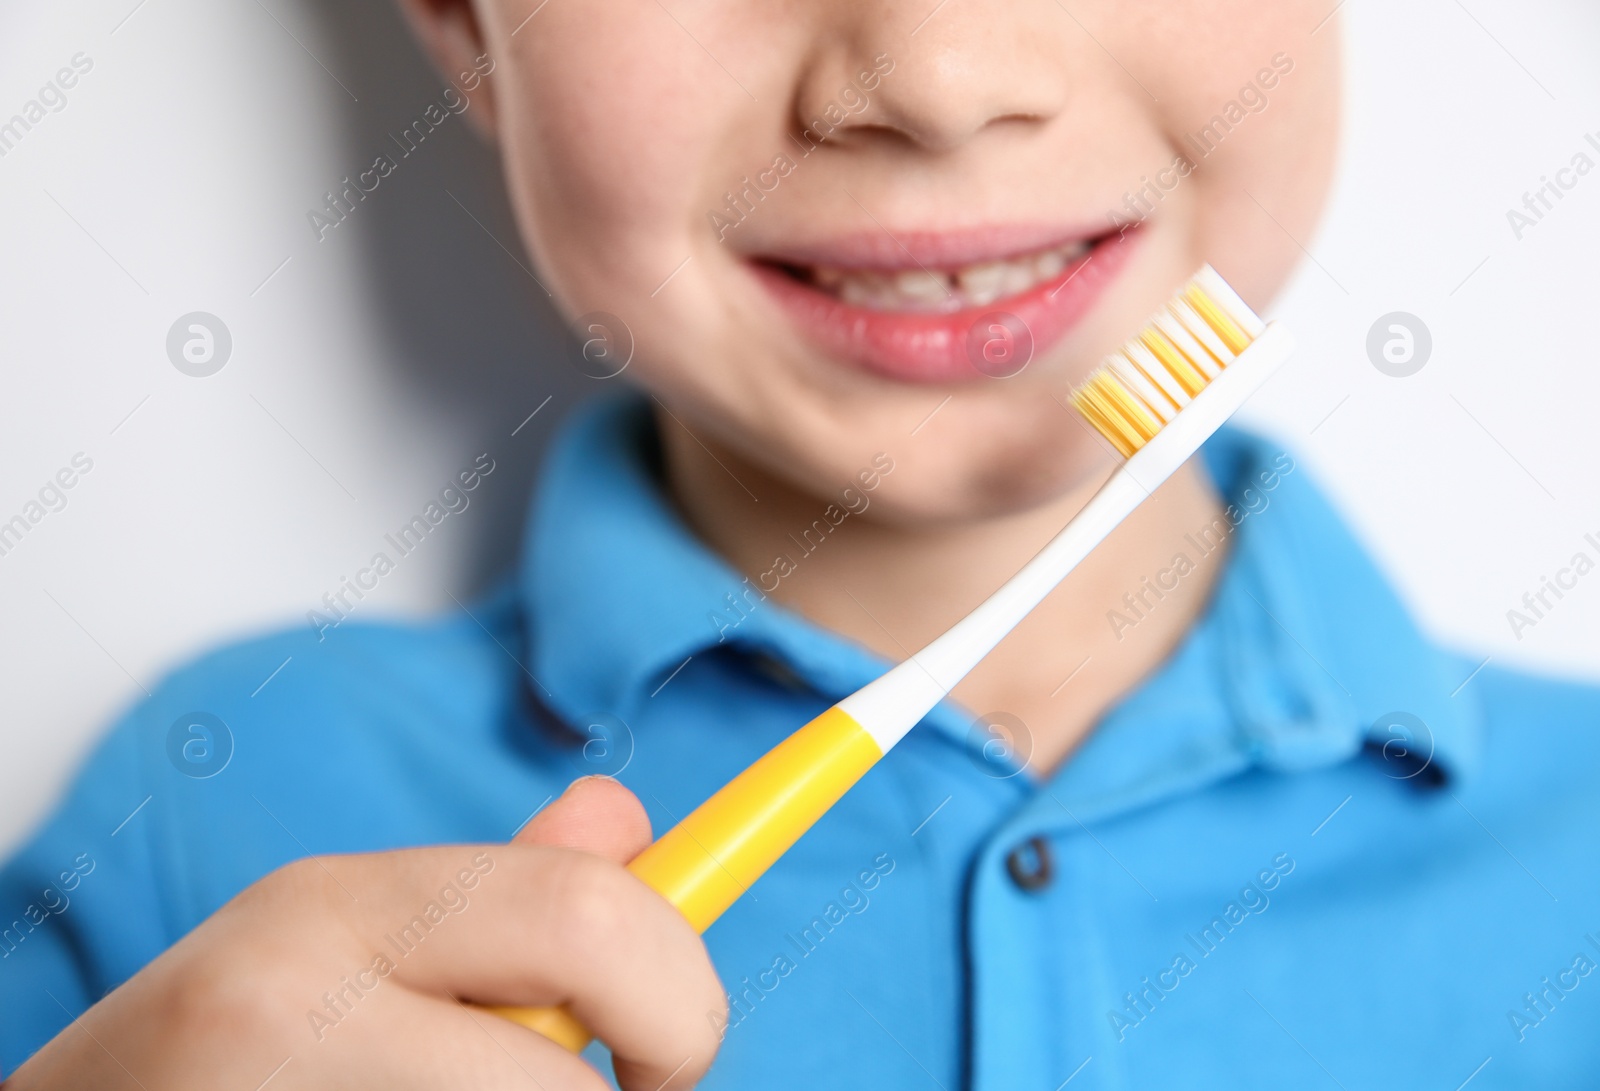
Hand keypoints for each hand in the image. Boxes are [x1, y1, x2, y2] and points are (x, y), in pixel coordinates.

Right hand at [6, 777, 725, 1089]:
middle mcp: (296, 1009)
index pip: (584, 914)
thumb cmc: (218, 1055)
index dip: (683, 988)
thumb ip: (495, 890)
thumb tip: (626, 820)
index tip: (689, 1045)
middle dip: (634, 1089)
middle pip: (570, 1086)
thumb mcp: (340, 937)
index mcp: (335, 906)